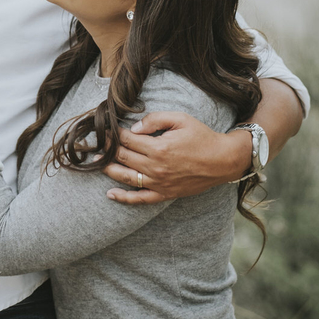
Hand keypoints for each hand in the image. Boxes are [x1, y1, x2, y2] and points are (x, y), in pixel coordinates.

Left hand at [102, 111, 250, 204]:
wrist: (222, 160)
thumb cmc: (202, 136)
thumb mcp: (180, 119)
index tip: (104, 129)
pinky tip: (110, 194)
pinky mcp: (165, 194)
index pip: (127, 139)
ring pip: (126, 177)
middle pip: (123, 157)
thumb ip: (155, 119)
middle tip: (95, 143)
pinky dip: (124, 198)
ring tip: (96, 163)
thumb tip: (134, 127)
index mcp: (159, 147)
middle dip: (106, 149)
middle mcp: (156, 167)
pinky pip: (140, 199)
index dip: (113, 133)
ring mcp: (159, 183)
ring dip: (108, 170)